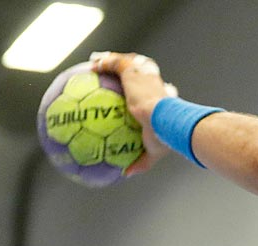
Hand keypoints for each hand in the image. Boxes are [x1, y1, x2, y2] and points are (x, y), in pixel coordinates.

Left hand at [88, 51, 176, 176]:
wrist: (165, 119)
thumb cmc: (163, 135)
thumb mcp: (153, 152)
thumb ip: (141, 162)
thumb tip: (127, 174)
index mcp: (161, 97)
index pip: (152, 88)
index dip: (143, 86)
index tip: (134, 90)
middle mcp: (153, 82)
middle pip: (139, 69)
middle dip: (126, 67)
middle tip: (114, 70)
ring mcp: (143, 74)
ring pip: (126, 61)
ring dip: (112, 59)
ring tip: (97, 61)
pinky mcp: (133, 71)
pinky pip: (116, 63)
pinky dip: (105, 63)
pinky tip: (93, 66)